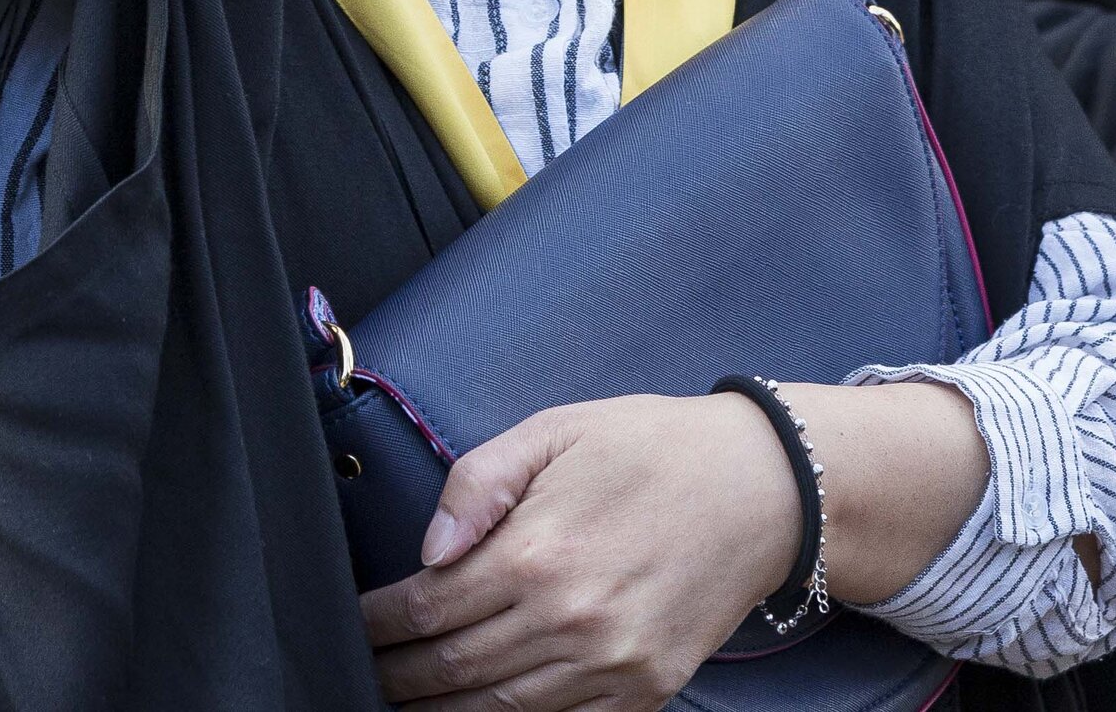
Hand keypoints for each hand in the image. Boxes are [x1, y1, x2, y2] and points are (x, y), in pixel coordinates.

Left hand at [363, 380, 987, 711]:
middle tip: (363, 671)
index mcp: (536, 552)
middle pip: (451, 670)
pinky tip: (481, 705)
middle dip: (396, 675)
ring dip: (442, 707)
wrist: (764, 489)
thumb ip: (478, 483)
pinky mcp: (645, 690)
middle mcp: (569, 621)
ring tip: (407, 696)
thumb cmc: (652, 449)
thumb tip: (427, 551)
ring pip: (497, 709)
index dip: (376, 623)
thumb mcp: (555, 431)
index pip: (424, 607)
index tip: (351, 624)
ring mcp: (610, 665)